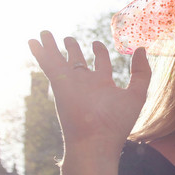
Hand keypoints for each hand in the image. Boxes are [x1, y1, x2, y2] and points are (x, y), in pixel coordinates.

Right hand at [28, 32, 150, 156]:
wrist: (95, 141)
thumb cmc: (117, 123)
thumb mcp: (136, 95)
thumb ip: (141, 73)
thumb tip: (140, 49)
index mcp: (103, 86)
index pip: (100, 63)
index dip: (99, 51)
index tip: (96, 43)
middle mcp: (85, 83)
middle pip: (77, 61)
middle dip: (73, 49)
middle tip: (68, 39)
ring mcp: (70, 83)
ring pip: (59, 59)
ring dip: (51, 47)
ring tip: (44, 33)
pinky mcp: (58, 83)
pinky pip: (48, 63)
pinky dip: (40, 51)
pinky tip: (32, 41)